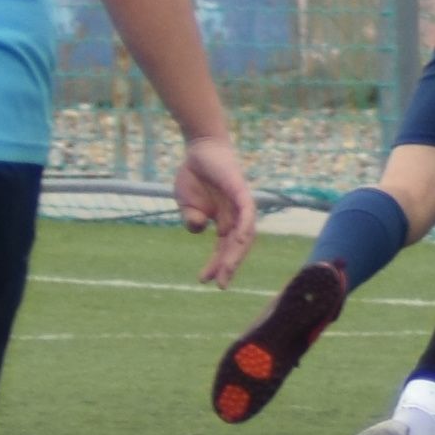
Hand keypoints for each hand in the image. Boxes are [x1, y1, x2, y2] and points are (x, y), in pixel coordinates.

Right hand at [169, 135, 258, 282]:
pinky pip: (248, 214)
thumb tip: (198, 228)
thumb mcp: (186, 204)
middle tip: (220, 285)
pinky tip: (238, 241)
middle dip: (228, 266)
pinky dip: (244, 228)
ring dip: (236, 253)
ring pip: (244, 235)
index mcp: (224, 222)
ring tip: (227, 270)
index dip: (216, 265)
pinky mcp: (242, 192)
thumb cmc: (194, 175)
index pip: (224, 249)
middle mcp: (236, 217)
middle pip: (237, 247)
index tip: (204, 281)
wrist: (199, 148)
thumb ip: (191, 219)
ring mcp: (241, 205)